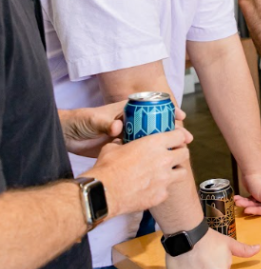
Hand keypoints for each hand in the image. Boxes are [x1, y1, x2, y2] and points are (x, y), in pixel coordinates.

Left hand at [62, 102, 186, 156]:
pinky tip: (161, 162)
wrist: (66, 136)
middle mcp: (131, 121)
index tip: (180, 116)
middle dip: (173, 130)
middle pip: (158, 124)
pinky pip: (141, 150)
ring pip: (152, 138)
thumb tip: (118, 129)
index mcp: (128, 109)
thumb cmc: (80, 122)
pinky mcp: (123, 148)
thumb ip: (106, 123)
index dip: (169, 110)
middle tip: (186, 138)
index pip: (154, 106)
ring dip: (166, 144)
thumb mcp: (93, 120)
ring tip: (180, 152)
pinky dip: (152, 155)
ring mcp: (128, 135)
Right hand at [90, 128, 192, 218]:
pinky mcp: (161, 195)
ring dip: (175, 171)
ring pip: (182, 172)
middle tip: (171, 156)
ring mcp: (165, 179)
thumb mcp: (113, 147)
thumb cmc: (107, 168)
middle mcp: (164, 159)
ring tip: (166, 173)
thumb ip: (123, 143)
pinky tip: (152, 188)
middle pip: (185, 153)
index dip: (178, 137)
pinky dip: (162, 189)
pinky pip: (167, 190)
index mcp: (154, 144)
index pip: (179, 135)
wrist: (103, 193)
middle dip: (179, 153)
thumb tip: (121, 142)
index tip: (175, 139)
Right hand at [165, 227, 259, 268]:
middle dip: (205, 267)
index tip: (211, 252)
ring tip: (191, 257)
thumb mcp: (228, 243)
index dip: (215, 260)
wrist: (187, 234)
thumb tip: (259, 249)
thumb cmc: (209, 238)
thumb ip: (243, 250)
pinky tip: (184, 262)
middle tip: (201, 254)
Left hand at [235, 168, 260, 215]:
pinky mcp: (258, 195)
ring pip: (254, 205)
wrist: (252, 168)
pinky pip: (250, 201)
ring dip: (244, 203)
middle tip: (240, 204)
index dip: (259, 211)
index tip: (248, 210)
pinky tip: (237, 198)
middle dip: (249, 206)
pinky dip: (243, 200)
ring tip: (236, 200)